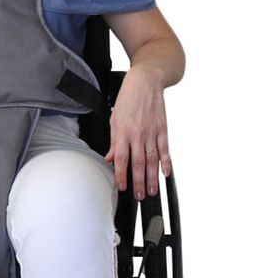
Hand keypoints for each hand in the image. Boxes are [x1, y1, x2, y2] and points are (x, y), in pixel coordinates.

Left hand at [104, 65, 170, 199]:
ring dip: (153, 177)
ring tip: (153, 191)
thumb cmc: (128, 97)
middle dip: (139, 182)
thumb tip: (110, 158)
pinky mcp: (163, 128)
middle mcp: (138, 133)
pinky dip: (166, 162)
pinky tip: (166, 173)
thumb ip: (113, 140)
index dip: (121, 175)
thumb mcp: (114, 117)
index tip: (122, 188)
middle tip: (140, 196)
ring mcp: (152, 132)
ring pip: (153, 159)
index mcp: (123, 131)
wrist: (146, 80)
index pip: (121, 159)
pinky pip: (165, 149)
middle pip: (138, 163)